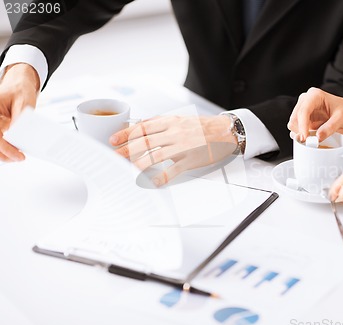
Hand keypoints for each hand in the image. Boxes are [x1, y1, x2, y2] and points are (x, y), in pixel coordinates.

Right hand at [0, 64, 39, 161]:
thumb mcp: (24, 102)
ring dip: (4, 153)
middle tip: (20, 158)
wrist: (18, 84)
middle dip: (5, 152)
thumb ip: (20, 117)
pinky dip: (6, 148)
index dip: (6, 146)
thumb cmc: (19, 90)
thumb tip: (18, 134)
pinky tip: (16, 151)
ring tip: (19, 157)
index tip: (18, 153)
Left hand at [110, 115, 236, 185]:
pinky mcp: (191, 160)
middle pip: (145, 142)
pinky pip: (173, 170)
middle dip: (126, 150)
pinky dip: (161, 177)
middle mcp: (175, 133)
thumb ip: (161, 123)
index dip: (125, 134)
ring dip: (138, 164)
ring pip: (155, 155)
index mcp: (171, 121)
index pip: (142, 127)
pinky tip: (152, 182)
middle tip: (114, 156)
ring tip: (127, 169)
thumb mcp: (180, 119)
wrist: (225, 132)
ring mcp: (183, 147)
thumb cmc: (203, 127)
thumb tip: (140, 126)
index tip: (113, 140)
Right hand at [287, 87, 342, 141]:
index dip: (302, 125)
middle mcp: (306, 101)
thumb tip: (318, 137)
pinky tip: (311, 139)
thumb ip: (330, 127)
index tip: (305, 138)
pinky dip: (301, 136)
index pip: (303, 110)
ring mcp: (304, 111)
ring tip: (313, 140)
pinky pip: (296, 130)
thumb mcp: (342, 118)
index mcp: (315, 95)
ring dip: (300, 134)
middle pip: (295, 118)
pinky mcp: (303, 120)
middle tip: (310, 142)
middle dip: (300, 131)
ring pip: (293, 125)